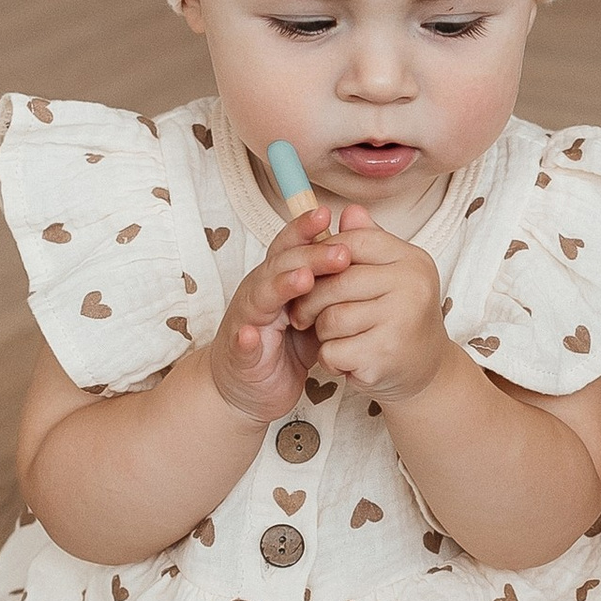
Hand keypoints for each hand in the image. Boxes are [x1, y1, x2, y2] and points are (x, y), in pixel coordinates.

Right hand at [206, 215, 353, 426]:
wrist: (249, 387)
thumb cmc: (283, 346)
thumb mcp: (313, 312)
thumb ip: (329, 284)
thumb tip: (360, 249)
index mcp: (278, 280)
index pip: (291, 247)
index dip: (306, 229)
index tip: (328, 212)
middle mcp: (259, 293)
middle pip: (282, 266)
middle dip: (311, 256)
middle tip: (342, 252)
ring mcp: (247, 321)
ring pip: (261, 297)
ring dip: (281, 286)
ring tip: (304, 280)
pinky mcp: (240, 355)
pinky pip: (241, 345)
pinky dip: (245, 340)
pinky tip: (251, 335)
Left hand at [297, 208, 452, 404]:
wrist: (427, 370)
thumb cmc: (400, 318)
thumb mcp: (390, 274)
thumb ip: (368, 243)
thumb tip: (348, 211)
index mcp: (412, 259)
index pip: (353, 241)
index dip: (324, 255)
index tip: (311, 273)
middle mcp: (412, 285)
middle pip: (335, 282)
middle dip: (310, 301)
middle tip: (304, 315)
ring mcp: (401, 320)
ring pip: (330, 319)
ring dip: (322, 334)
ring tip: (337, 339)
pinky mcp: (386, 355)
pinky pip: (333, 350)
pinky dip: (330, 359)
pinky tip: (346, 361)